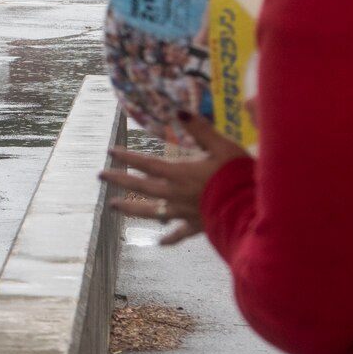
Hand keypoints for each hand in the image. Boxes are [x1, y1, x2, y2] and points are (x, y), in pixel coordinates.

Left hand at [99, 112, 248, 244]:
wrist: (252, 210)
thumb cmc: (237, 175)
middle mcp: (176, 193)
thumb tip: (180, 111)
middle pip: (141, 187)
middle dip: (119, 180)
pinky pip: (178, 234)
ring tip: (114, 207)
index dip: (127, 156)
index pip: (146, 163)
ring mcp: (184, 212)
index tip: (110, 152)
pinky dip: (168, 238)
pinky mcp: (196, 226)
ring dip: (131, 208)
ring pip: (151, 211)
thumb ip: (201, 129)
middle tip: (100, 176)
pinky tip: (160, 241)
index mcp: (180, 173)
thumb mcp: (222, 146)